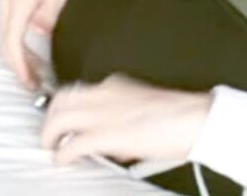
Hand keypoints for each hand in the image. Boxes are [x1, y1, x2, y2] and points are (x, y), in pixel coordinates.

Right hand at [0, 0, 82, 88]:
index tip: (30, 81)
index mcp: (20, 0)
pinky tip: (31, 59)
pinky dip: (19, 48)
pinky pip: (10, 32)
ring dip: (18, 60)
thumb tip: (40, 32)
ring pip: (7, 40)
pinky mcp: (11, 6)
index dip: (20, 65)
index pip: (13, 40)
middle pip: (6, 44)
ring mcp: (6, 4)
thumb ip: (51, 10)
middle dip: (18, 68)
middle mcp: (8, 3)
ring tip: (35, 76)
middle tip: (34, 86)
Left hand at [41, 74, 213, 164]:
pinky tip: (63, 160)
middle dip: (50, 119)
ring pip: (58, 119)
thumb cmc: (180, 116)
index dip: (67, 107)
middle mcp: (105, 94)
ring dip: (50, 135)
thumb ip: (122, 116)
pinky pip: (71, 145)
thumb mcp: (145, 106)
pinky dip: (63, 154)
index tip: (66, 119)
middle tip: (51, 135)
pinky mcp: (105, 135)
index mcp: (116, 86)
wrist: (195, 119)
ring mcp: (103, 114)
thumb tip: (111, 140)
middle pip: (61, 100)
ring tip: (52, 148)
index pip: (78, 91)